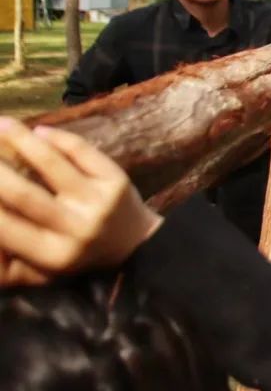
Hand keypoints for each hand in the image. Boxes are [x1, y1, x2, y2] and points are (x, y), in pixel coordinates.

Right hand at [0, 118, 162, 285]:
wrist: (137, 244)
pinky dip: (58, 138)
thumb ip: (8, 258)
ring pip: (52, 164)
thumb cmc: (78, 253)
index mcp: (53, 255)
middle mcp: (76, 230)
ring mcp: (99, 202)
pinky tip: (38, 130)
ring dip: (20, 139)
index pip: (4, 228)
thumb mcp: (44, 267)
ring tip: (0, 123)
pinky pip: (82, 152)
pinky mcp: (117, 181)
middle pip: (23, 195)